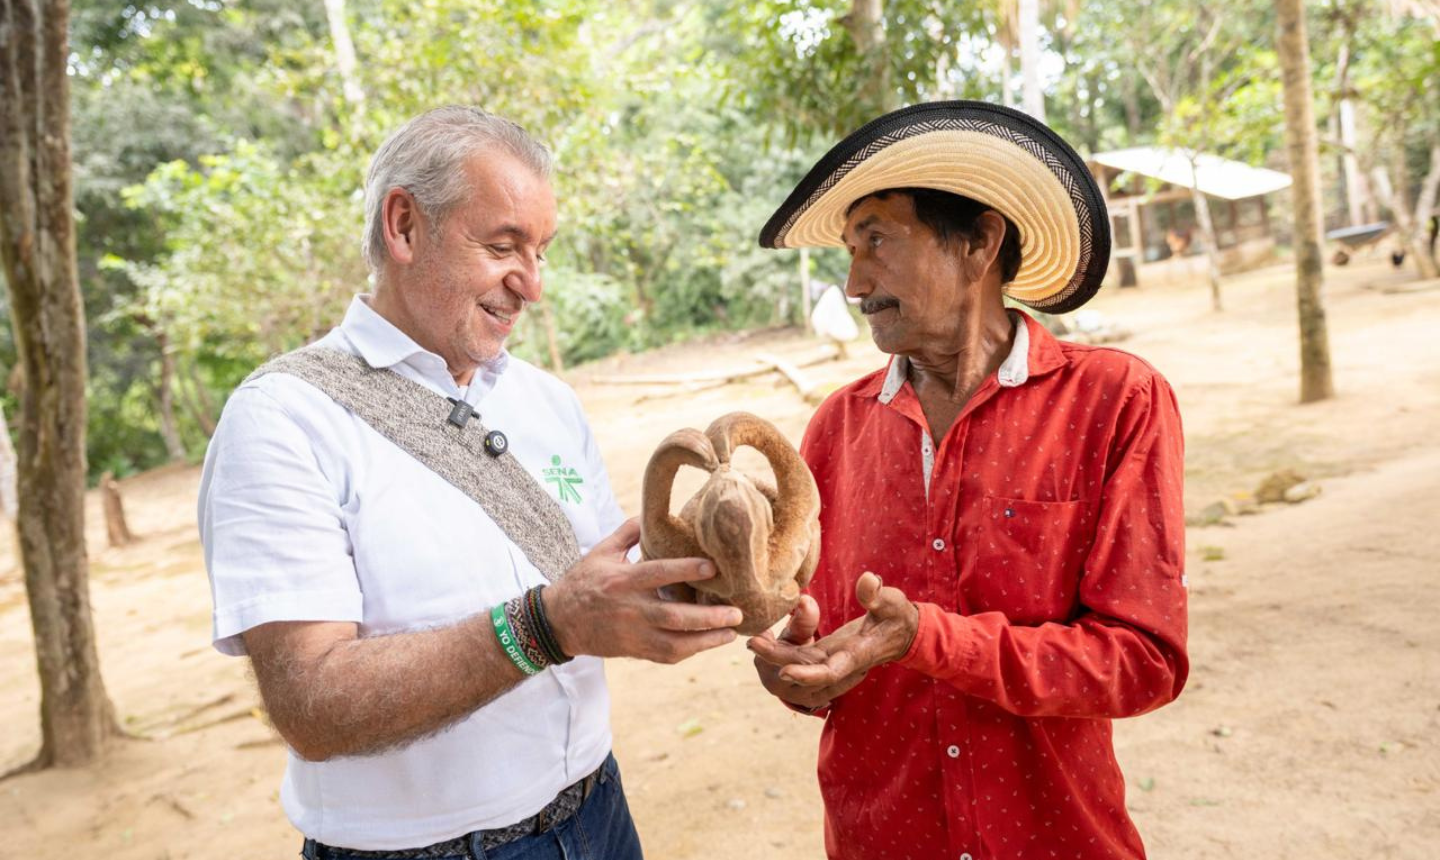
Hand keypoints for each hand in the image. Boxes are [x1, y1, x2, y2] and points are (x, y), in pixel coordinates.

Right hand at [544, 518, 740, 663]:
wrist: (558, 622)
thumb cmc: (582, 582)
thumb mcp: (601, 552)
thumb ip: (627, 532)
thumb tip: (651, 514)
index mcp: (622, 581)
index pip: (658, 574)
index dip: (686, 571)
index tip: (714, 568)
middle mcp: (630, 609)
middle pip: (674, 616)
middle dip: (708, 617)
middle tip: (737, 613)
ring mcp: (632, 634)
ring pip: (674, 643)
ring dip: (705, 641)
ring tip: (730, 633)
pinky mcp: (633, 650)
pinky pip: (665, 656)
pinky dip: (689, 652)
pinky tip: (709, 643)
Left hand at [751, 572, 917, 696]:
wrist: (900, 633)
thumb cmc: (897, 617)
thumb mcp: (892, 603)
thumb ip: (878, 596)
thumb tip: (868, 580)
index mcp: (857, 655)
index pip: (830, 672)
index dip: (807, 675)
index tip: (784, 671)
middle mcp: (840, 663)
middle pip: (805, 668)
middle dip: (778, 659)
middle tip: (753, 643)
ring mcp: (829, 659)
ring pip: (798, 662)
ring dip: (775, 655)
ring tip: (752, 638)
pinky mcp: (822, 652)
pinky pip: (798, 655)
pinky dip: (781, 649)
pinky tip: (762, 634)